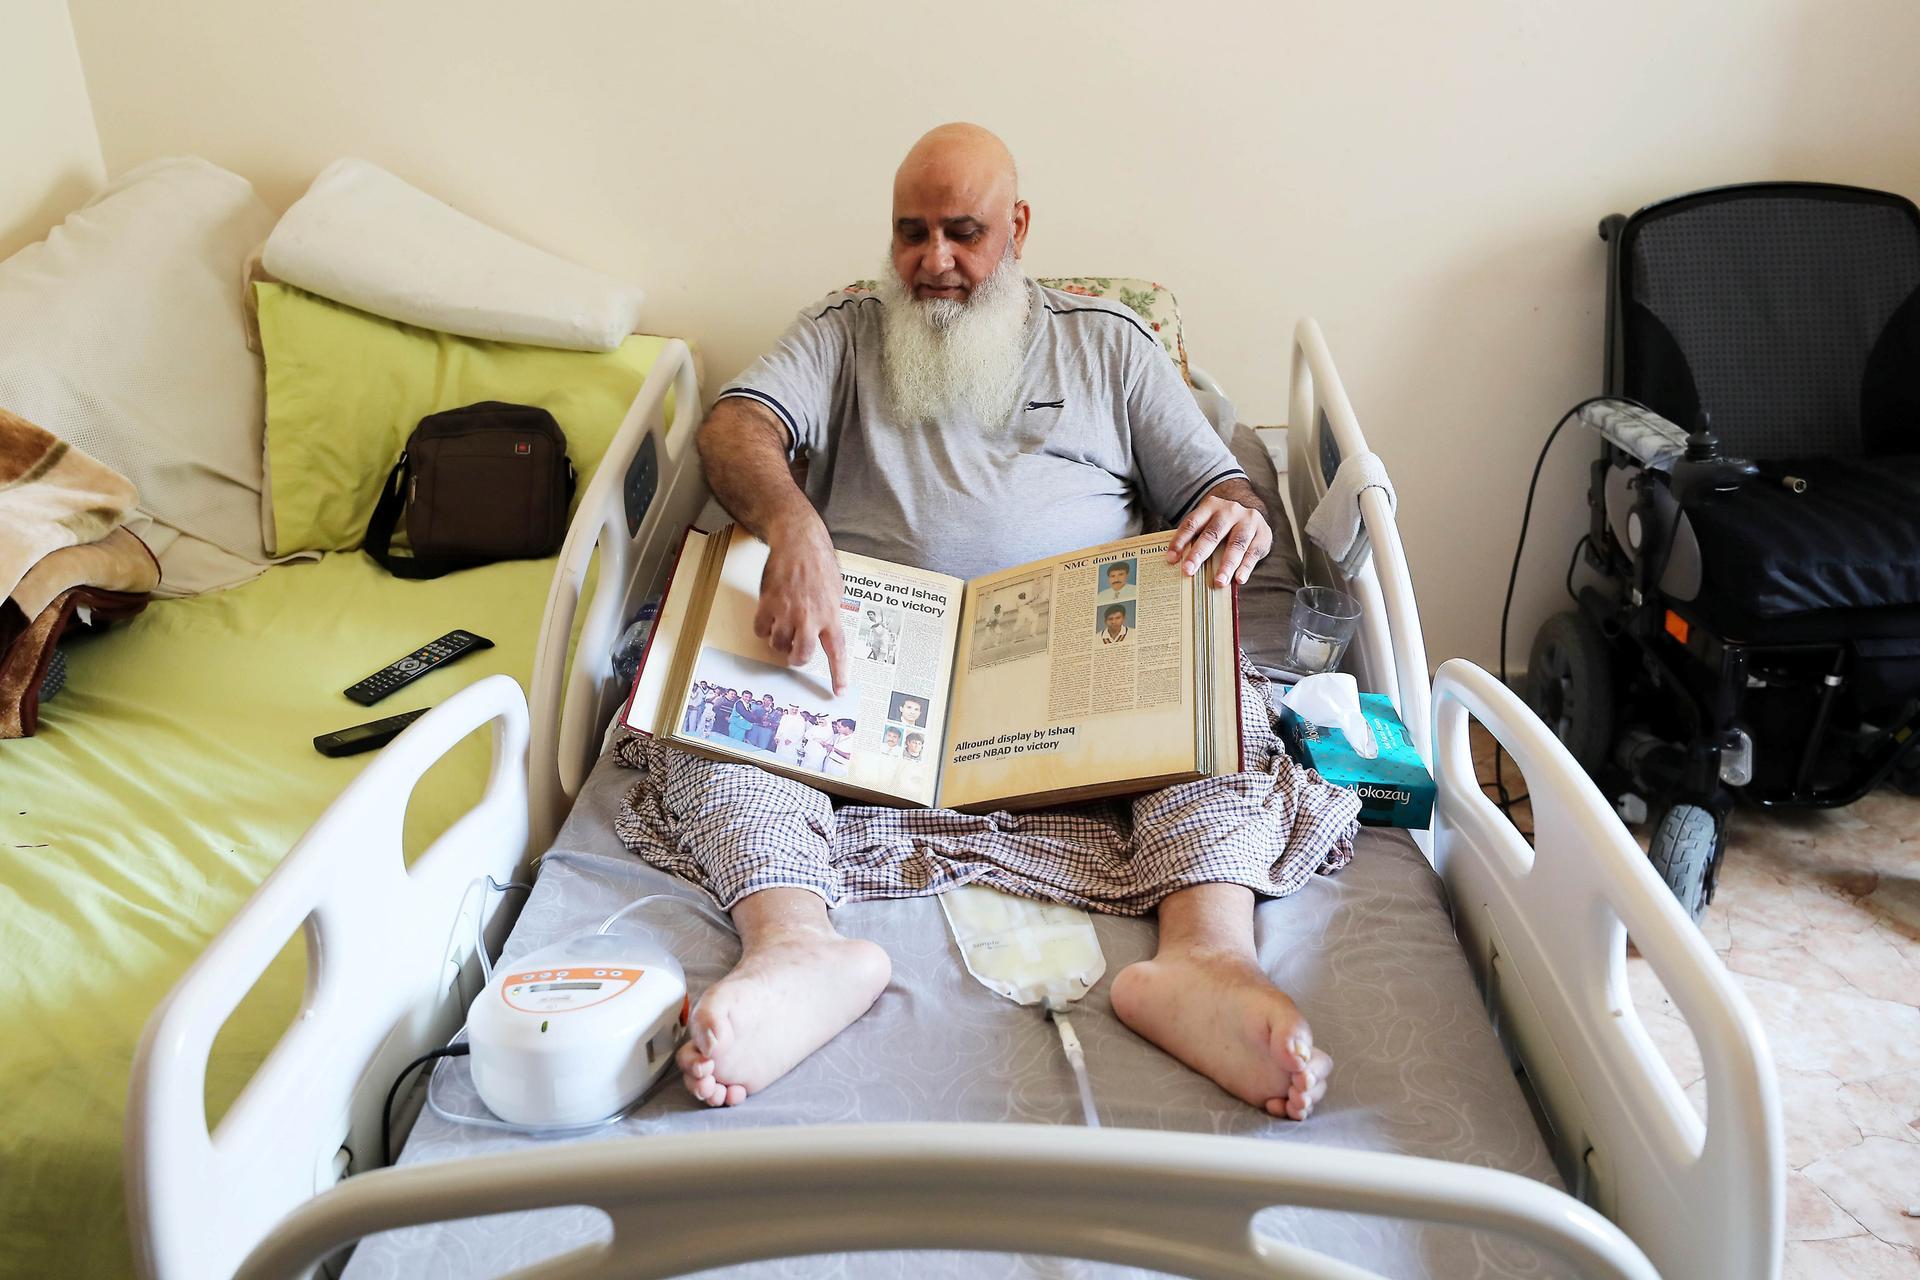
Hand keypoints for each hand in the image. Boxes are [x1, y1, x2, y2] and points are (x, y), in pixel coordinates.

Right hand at [756, 516, 849, 694]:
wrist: (798, 542)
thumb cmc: (819, 563)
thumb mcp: (836, 590)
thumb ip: (831, 613)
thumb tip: (825, 630)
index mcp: (831, 616)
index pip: (837, 652)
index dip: (838, 674)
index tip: (838, 691)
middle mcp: (810, 618)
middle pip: (801, 656)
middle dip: (796, 658)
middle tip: (794, 653)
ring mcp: (787, 613)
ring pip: (778, 645)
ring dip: (778, 642)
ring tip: (782, 627)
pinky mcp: (767, 605)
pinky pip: (761, 630)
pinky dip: (763, 629)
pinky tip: (768, 617)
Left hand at [1166, 488, 1271, 586]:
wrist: (1252, 514)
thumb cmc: (1223, 526)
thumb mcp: (1209, 523)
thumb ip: (1197, 538)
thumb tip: (1178, 564)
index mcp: (1211, 506)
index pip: (1192, 523)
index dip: (1180, 541)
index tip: (1171, 559)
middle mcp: (1230, 511)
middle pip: (1212, 533)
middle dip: (1199, 554)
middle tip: (1188, 571)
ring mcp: (1248, 521)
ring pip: (1236, 544)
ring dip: (1226, 565)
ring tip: (1218, 582)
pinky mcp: (1263, 534)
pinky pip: (1253, 553)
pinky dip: (1246, 567)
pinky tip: (1239, 579)